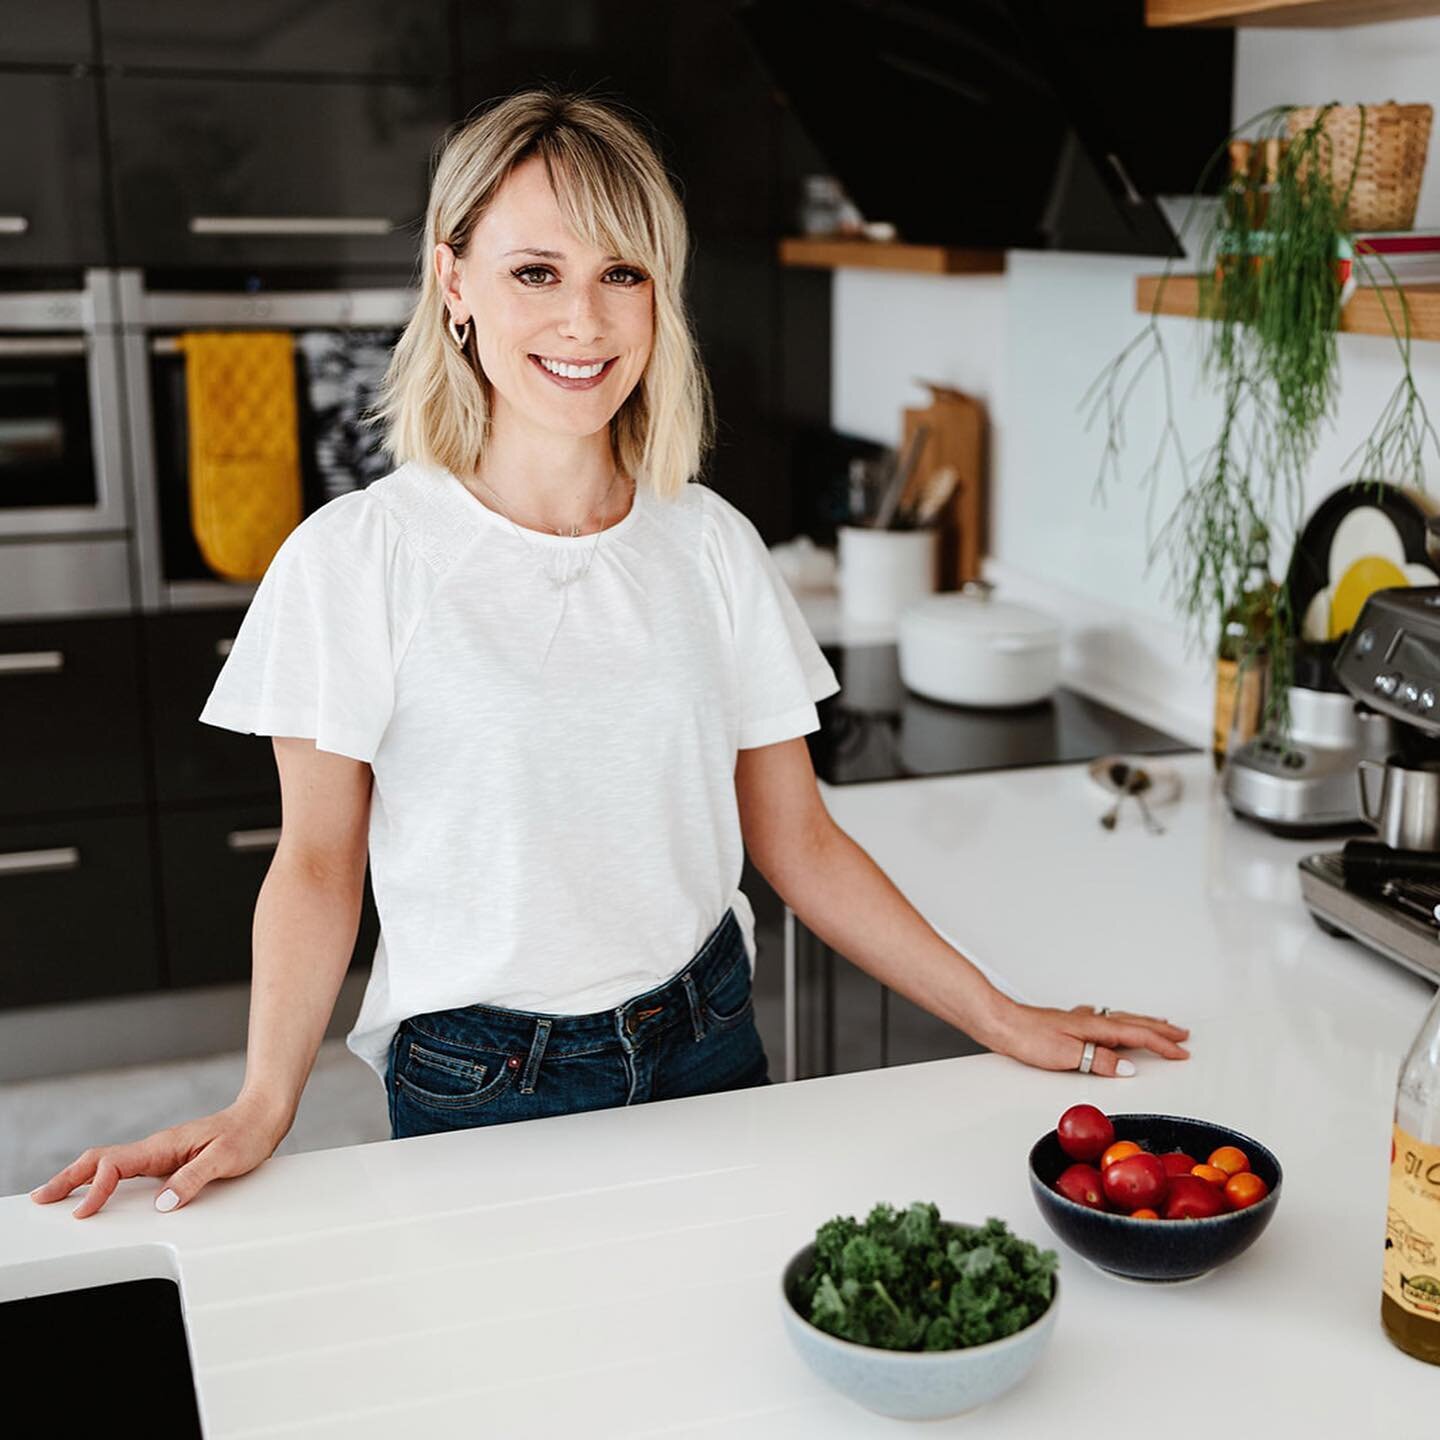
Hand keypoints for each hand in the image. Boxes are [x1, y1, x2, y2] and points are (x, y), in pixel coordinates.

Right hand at [27, 1091, 291, 1218]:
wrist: (263, 1116)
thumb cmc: (247, 1134)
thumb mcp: (225, 1160)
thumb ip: (193, 1179)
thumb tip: (163, 1203)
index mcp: (164, 1146)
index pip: (115, 1166)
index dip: (94, 1188)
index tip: (82, 1211)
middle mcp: (156, 1148)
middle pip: (100, 1160)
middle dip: (68, 1179)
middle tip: (41, 1198)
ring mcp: (160, 1154)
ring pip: (109, 1164)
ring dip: (80, 1178)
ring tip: (55, 1197)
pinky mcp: (167, 1161)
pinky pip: (126, 1170)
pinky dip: (102, 1180)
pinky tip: (96, 1192)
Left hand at [989, 1001, 1189, 1077]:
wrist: (1001, 1023)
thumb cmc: (1028, 1037)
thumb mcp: (1068, 1055)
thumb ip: (1100, 1061)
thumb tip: (1128, 1068)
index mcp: (1095, 1028)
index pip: (1138, 1036)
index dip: (1162, 1046)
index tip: (1182, 1053)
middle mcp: (1090, 1020)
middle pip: (1134, 1023)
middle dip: (1161, 1030)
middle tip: (1182, 1035)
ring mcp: (1079, 1021)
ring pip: (1120, 1020)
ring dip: (1143, 1023)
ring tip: (1158, 1025)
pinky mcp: (1068, 1024)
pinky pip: (1103, 1020)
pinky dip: (1117, 1022)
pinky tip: (1109, 1022)